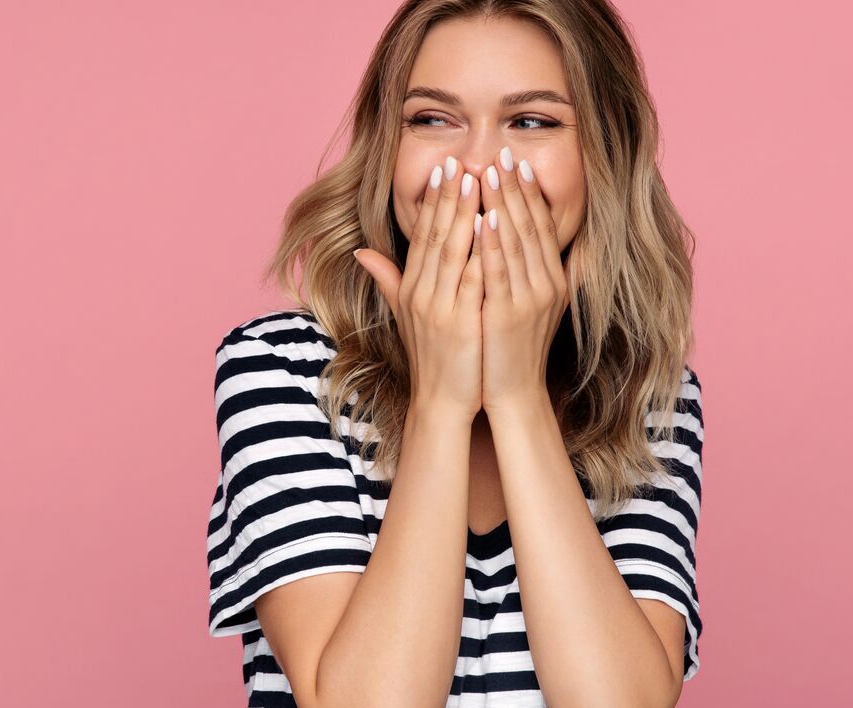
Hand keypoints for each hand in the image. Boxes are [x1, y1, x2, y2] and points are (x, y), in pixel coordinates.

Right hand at [353, 156, 485, 417]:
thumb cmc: (433, 359)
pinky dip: (479, 248)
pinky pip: (471, 277)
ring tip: (477, 178)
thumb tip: (360, 252)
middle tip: (460, 159)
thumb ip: (388, 280)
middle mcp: (420, 294)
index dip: (432, 202)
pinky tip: (491, 223)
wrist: (441, 402)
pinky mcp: (460, 322)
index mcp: (411, 289)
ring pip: (452, 249)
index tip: (443, 169)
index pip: (423, 236)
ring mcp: (439, 307)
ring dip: (464, 211)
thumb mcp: (405, 316)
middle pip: (436, 235)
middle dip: (448, 195)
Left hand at [476, 147, 574, 412]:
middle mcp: (547, 284)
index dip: (530, 193)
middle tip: (503, 152)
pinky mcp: (508, 314)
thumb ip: (536, 273)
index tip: (517, 162)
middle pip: (531, 226)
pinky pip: (500, 272)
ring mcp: (530, 299)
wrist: (513, 392)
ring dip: (504, 204)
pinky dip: (493, 244)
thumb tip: (547, 246)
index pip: (541, 226)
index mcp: (552, 279)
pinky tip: (485, 217)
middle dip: (516, 188)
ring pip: (517, 242)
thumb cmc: (515, 348)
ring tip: (490, 171)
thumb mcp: (533, 305)